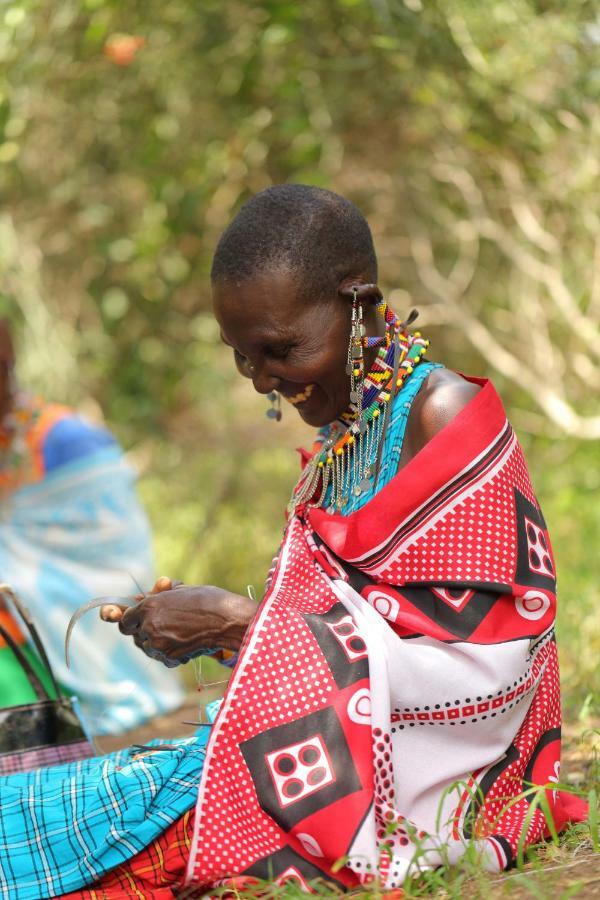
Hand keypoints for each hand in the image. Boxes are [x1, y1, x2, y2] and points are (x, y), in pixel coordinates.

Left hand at [103, 577, 255, 665]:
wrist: (227, 620)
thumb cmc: (207, 600)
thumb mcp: (179, 591)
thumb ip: (158, 596)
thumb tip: (141, 598)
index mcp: (148, 607)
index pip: (125, 620)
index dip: (132, 620)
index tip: (140, 621)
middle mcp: (149, 626)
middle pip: (134, 636)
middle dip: (144, 631)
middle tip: (163, 625)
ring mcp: (158, 644)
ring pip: (147, 648)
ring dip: (156, 642)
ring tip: (176, 632)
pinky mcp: (169, 658)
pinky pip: (161, 657)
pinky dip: (168, 653)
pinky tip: (183, 642)